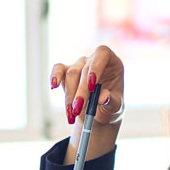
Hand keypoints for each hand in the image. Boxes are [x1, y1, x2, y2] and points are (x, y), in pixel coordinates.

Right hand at [51, 46, 124, 163]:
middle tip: (78, 110)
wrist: (99, 114)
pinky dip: (55, 76)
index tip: (91, 86)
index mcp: (112, 63)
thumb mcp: (116, 107)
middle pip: (84, 69)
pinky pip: (58, 69)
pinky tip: (54, 85)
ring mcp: (80, 64)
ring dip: (70, 96)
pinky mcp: (67, 70)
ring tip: (72, 114)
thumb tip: (103, 98)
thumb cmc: (110, 106)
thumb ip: (111, 102)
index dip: (95, 67)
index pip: (102, 54)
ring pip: (71, 73)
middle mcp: (95, 60)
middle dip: (80, 92)